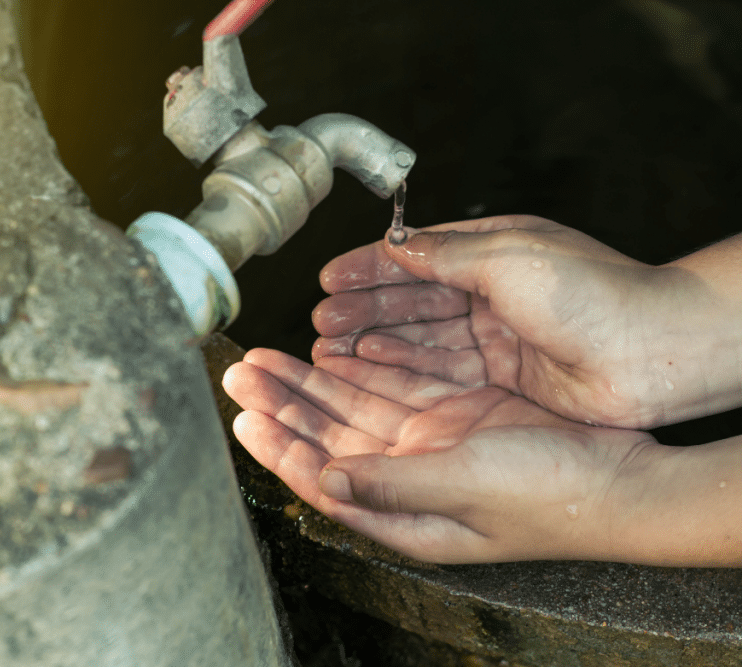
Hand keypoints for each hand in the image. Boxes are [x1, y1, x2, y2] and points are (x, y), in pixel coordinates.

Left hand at [223, 348, 664, 563]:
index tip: (245, 420)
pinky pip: (392, 387)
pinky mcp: (455, 413)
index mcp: (404, 510)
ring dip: (309, 385)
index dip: (281, 449)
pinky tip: (329, 352)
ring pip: (352, 409)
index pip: (324, 479)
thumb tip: (324, 478)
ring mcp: (431, 443)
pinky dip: (359, 370)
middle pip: (329, 437)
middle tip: (241, 375)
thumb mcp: (465, 488)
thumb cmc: (553, 497)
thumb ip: (390, 484)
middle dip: (283, 406)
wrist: (623, 479)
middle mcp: (408, 477)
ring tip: (265, 361)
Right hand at [312, 215, 733, 428]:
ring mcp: (496, 338)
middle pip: (411, 301)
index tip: (329, 278)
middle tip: (320, 320)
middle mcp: (491, 294)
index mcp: (494, 253)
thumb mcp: (507, 257)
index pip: (418, 257)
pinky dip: (401, 368)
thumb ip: (445, 254)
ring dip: (375, 340)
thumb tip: (398, 244)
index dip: (370, 268)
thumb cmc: (595, 294)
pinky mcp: (502, 378)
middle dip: (363, 309)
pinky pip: (439, 371)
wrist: (653, 353)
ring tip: (331, 347)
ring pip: (420, 338)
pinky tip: (370, 366)